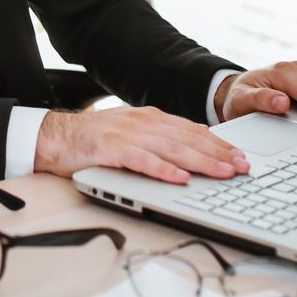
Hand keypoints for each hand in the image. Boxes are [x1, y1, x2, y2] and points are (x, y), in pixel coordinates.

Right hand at [34, 106, 246, 185]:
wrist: (54, 137)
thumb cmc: (93, 142)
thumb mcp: (131, 136)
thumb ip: (157, 142)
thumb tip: (190, 158)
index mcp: (150, 118)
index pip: (192, 130)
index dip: (218, 143)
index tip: (240, 156)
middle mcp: (143, 122)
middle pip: (188, 138)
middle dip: (219, 153)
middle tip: (242, 167)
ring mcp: (127, 134)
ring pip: (172, 148)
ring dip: (200, 161)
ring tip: (222, 173)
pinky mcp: (110, 149)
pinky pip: (142, 160)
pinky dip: (163, 170)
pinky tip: (180, 179)